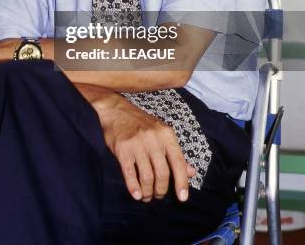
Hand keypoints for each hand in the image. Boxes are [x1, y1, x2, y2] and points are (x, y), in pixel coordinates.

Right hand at [74, 84, 194, 202]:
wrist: (116, 110)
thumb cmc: (141, 123)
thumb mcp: (162, 133)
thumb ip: (175, 154)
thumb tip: (191, 173)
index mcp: (166, 135)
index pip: (178, 162)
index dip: (182, 182)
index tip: (182, 198)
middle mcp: (153, 139)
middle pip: (162, 173)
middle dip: (161, 190)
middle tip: (158, 195)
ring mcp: (137, 144)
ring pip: (147, 177)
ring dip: (148, 191)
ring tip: (146, 196)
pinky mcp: (122, 149)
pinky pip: (130, 174)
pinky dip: (134, 187)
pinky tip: (136, 194)